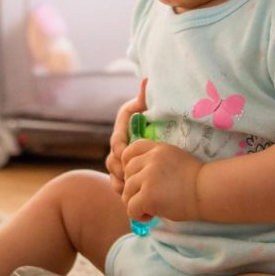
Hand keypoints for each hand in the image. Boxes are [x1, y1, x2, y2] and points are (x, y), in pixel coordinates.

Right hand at [107, 78, 146, 193]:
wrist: (161, 139)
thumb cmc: (153, 120)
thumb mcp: (149, 109)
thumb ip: (145, 97)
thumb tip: (146, 80)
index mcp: (124, 129)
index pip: (117, 140)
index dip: (120, 147)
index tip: (126, 153)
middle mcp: (120, 144)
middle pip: (113, 159)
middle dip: (120, 169)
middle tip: (130, 175)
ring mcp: (121, 160)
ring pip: (115, 173)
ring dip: (121, 181)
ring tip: (130, 189)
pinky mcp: (126, 173)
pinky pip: (119, 183)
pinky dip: (123, 189)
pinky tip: (130, 196)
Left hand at [121, 139, 202, 221]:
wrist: (209, 192)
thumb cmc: (194, 181)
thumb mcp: (173, 160)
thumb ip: (154, 162)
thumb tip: (131, 177)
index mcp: (157, 149)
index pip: (129, 151)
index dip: (128, 165)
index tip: (138, 178)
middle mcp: (151, 159)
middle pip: (126, 174)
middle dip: (133, 188)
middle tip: (148, 198)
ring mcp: (148, 176)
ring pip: (126, 191)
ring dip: (135, 202)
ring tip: (150, 209)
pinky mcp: (148, 195)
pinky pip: (131, 207)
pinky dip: (137, 215)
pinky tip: (150, 216)